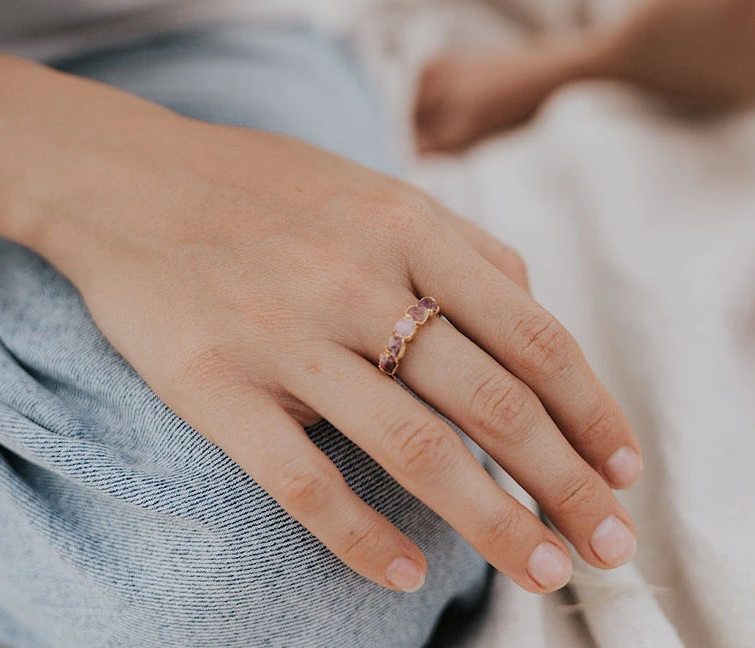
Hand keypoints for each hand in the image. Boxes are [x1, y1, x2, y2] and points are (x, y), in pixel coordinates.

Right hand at [40, 116, 642, 593]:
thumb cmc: (271, 192)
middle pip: (493, 401)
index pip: (534, 337)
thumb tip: (539, 314)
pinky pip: (302, 480)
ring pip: (414, 449)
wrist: (128, 180)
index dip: (592, 410)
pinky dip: (363, 537)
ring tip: (544, 570)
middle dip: (567, 482)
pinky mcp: (216, 385)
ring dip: (494, 523)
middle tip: (611, 544)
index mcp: (412, 230)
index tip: (625, 468)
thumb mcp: (381, 192)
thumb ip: (467, 250)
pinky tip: (410, 574)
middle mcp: (358, 281)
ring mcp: (286, 336)